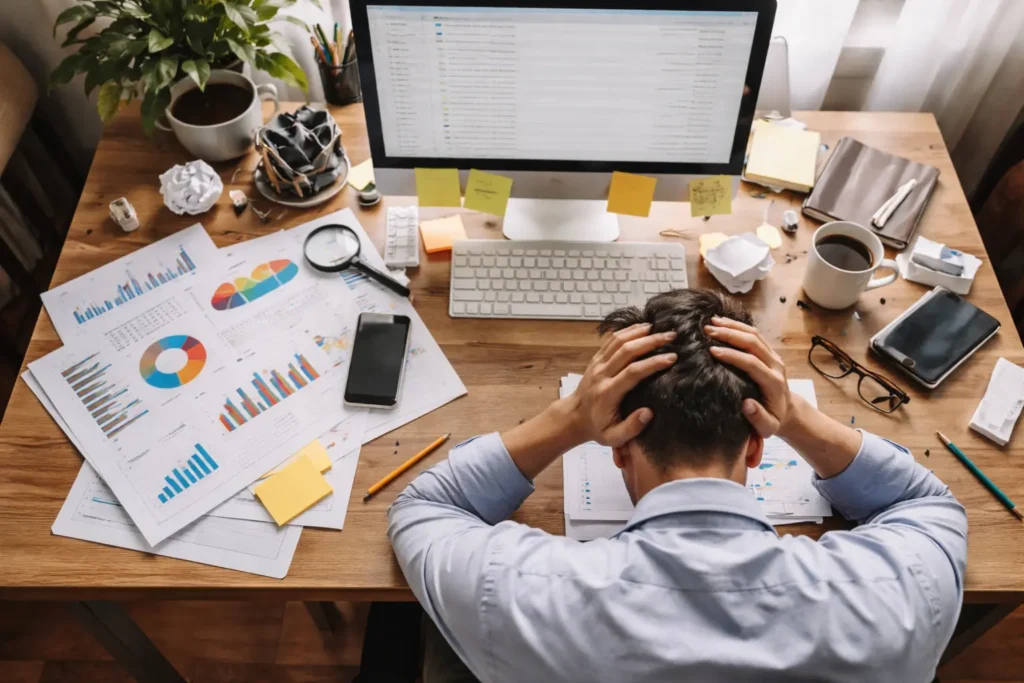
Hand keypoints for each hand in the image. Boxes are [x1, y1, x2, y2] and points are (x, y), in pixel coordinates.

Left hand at [565, 324, 676, 446]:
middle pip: (627, 350)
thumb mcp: (613, 437)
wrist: (574, 417)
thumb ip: (631, 427)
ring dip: (640, 332)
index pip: (632, 372)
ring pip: (619, 341)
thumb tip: (648, 412)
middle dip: (651, 341)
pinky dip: (628, 331)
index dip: (653, 363)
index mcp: (607, 393)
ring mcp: (597, 364)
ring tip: (660, 328)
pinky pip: (612, 340)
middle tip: (672, 336)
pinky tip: (643, 327)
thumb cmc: (597, 427)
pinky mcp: (596, 359)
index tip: (672, 357)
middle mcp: (601, 374)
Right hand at [704, 317, 797, 438]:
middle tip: (707, 331)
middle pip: (753, 343)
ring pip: (755, 335)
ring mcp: (774, 357)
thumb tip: (746, 404)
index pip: (752, 363)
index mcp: (774, 382)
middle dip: (730, 334)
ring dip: (733, 326)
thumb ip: (758, 418)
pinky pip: (755, 335)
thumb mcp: (768, 427)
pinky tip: (723, 322)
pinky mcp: (770, 353)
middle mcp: (776, 365)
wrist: (787, 410)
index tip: (712, 350)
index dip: (732, 355)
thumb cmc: (773, 419)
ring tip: (712, 321)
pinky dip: (738, 327)